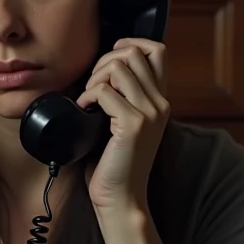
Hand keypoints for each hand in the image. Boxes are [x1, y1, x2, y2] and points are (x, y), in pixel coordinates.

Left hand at [77, 38, 169, 214]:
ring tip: (88, 98)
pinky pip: (104, 91)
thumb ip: (123, 97)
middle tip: (92, 85)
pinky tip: (84, 110)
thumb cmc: (116, 163)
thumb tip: (101, 71)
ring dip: (95, 76)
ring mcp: (149, 113)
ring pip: (119, 66)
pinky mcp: (133, 125)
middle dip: (105, 60)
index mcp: (160, 100)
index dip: (129, 45)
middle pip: (134, 52)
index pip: (157, 50)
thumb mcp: (124, 123)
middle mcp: (160, 103)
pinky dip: (87, 96)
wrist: (122, 199)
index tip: (108, 62)